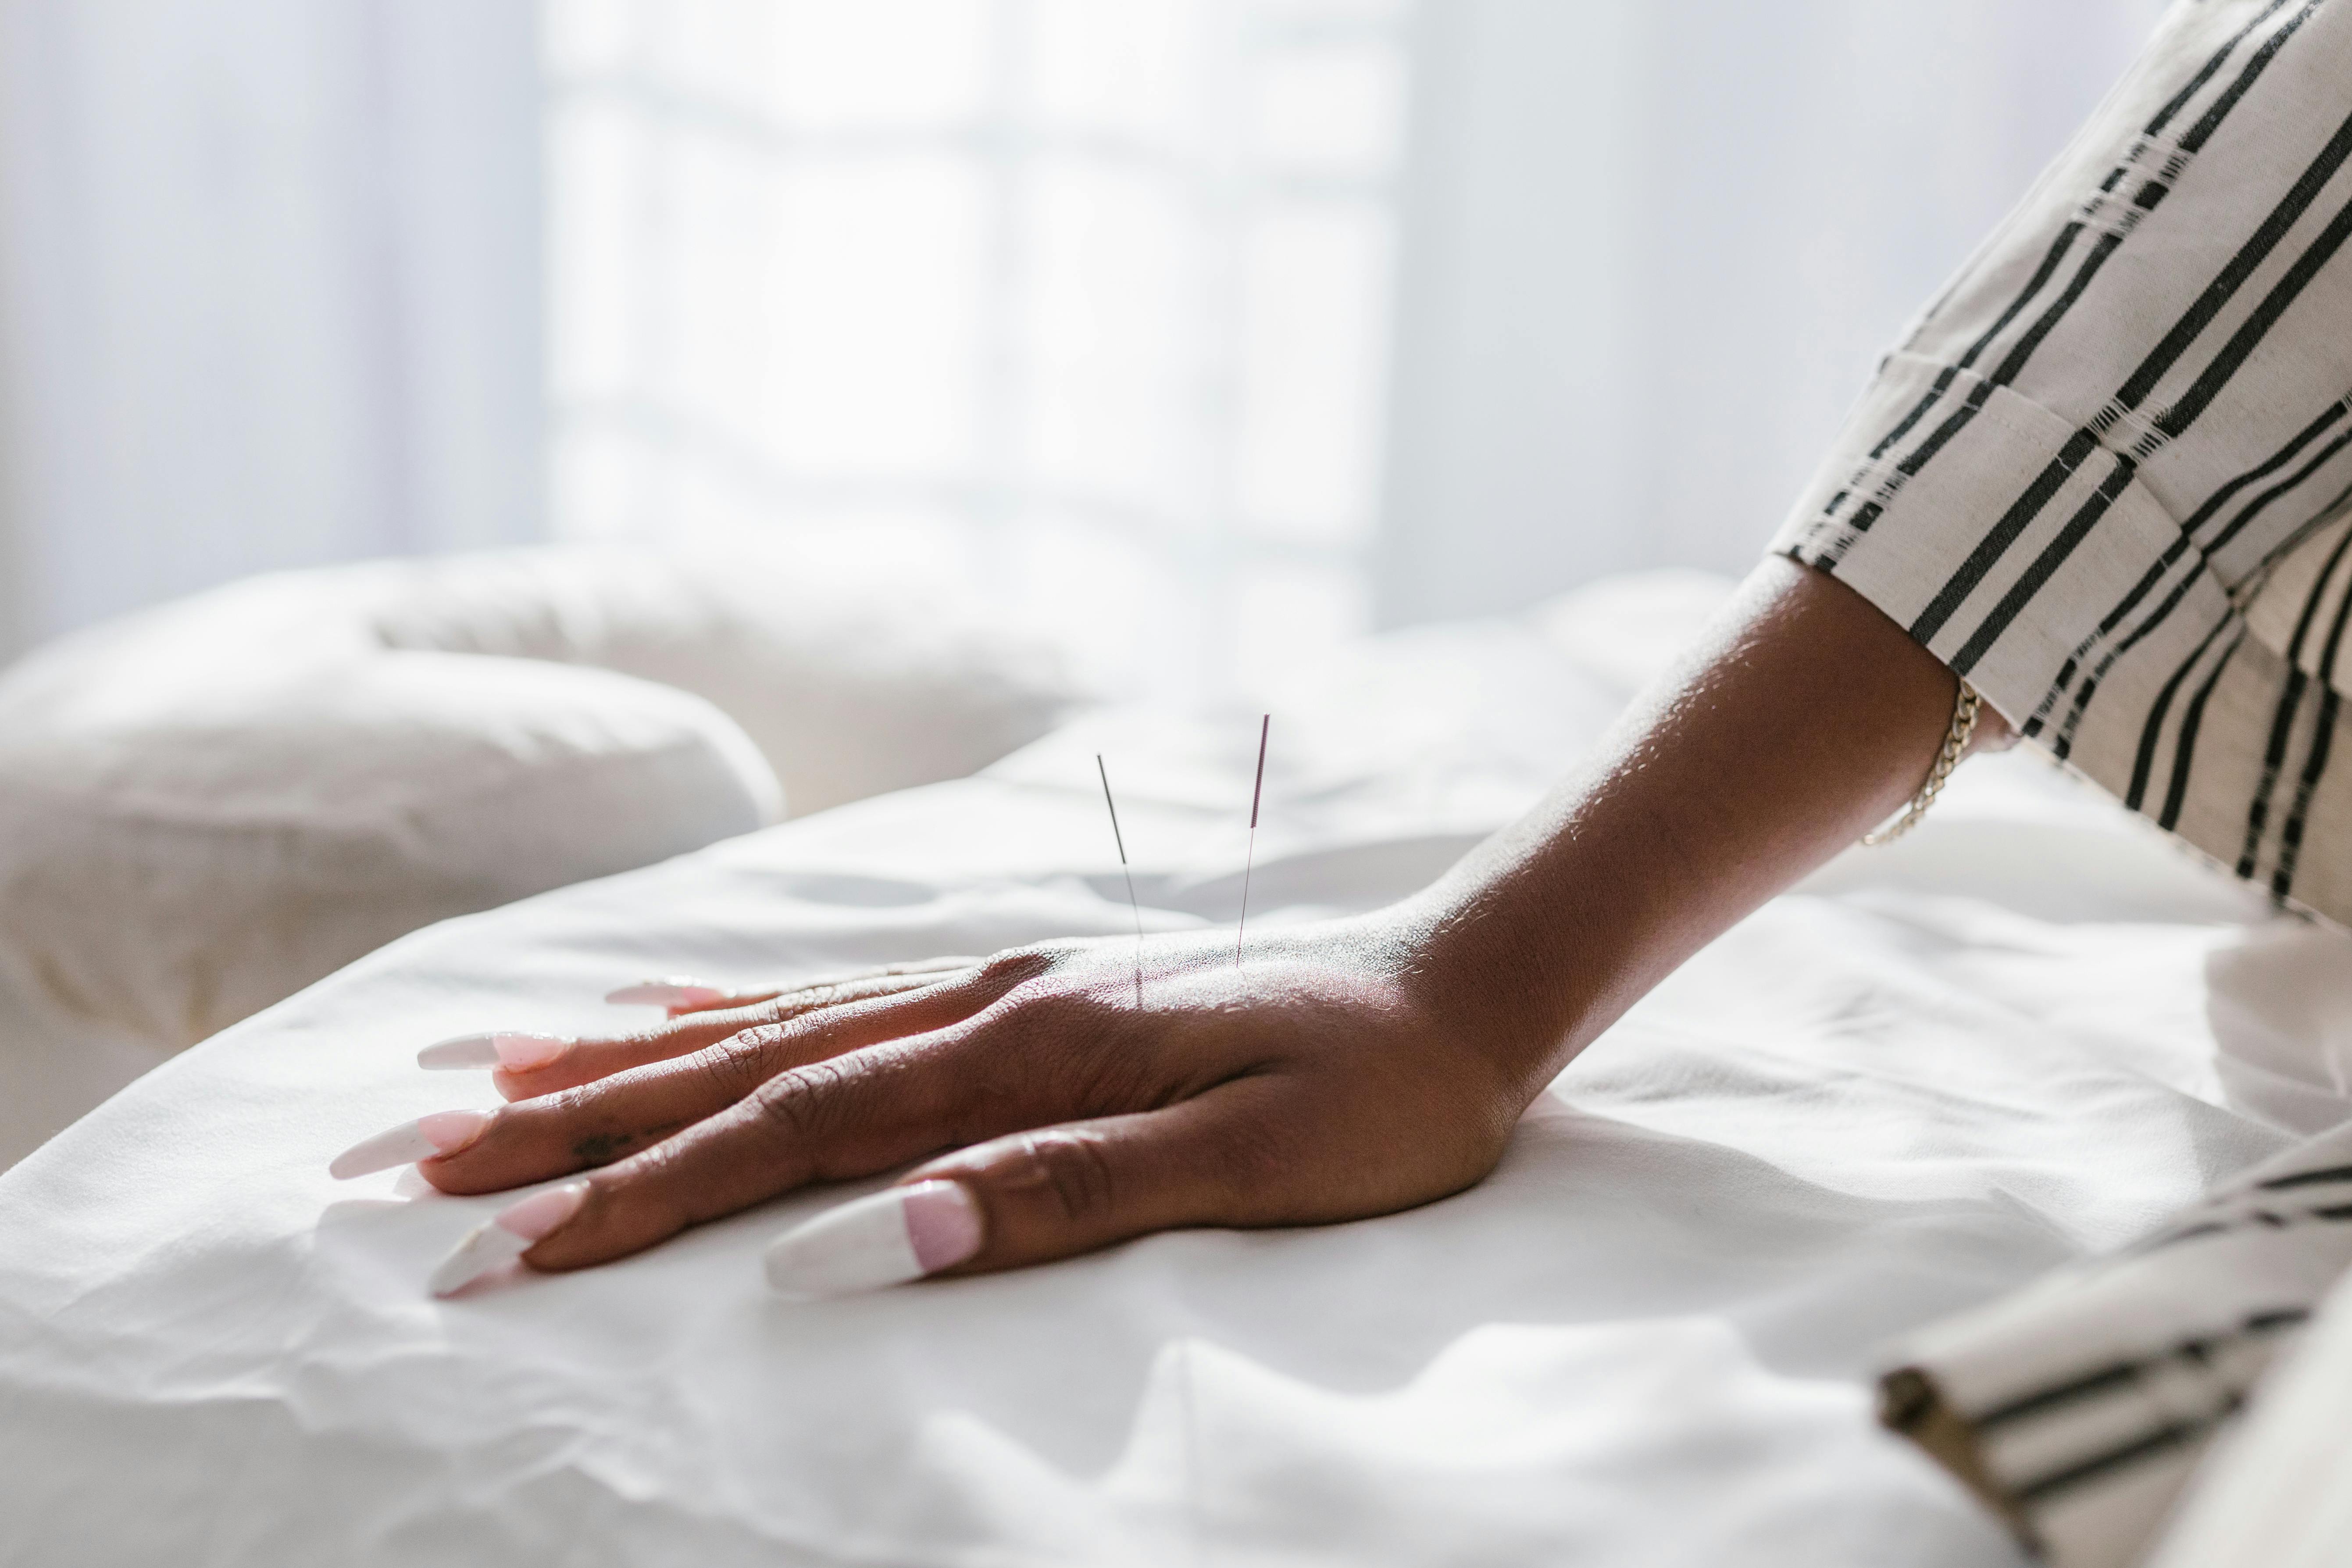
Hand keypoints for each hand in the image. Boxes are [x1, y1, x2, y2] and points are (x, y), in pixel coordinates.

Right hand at [396, 920, 1530, 1291]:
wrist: (1463, 988)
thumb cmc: (1379, 1094)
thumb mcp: (1255, 1165)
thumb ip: (1066, 1194)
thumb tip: (873, 1242)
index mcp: (1026, 1051)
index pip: (791, 1134)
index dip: (640, 1196)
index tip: (507, 1250)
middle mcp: (984, 1002)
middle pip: (737, 1068)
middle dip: (567, 1128)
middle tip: (410, 1164)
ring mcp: (992, 983)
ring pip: (764, 1021)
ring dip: (614, 1059)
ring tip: (478, 1077)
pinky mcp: (1016, 984)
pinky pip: (835, 991)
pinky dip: (728, 1003)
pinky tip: (655, 1009)